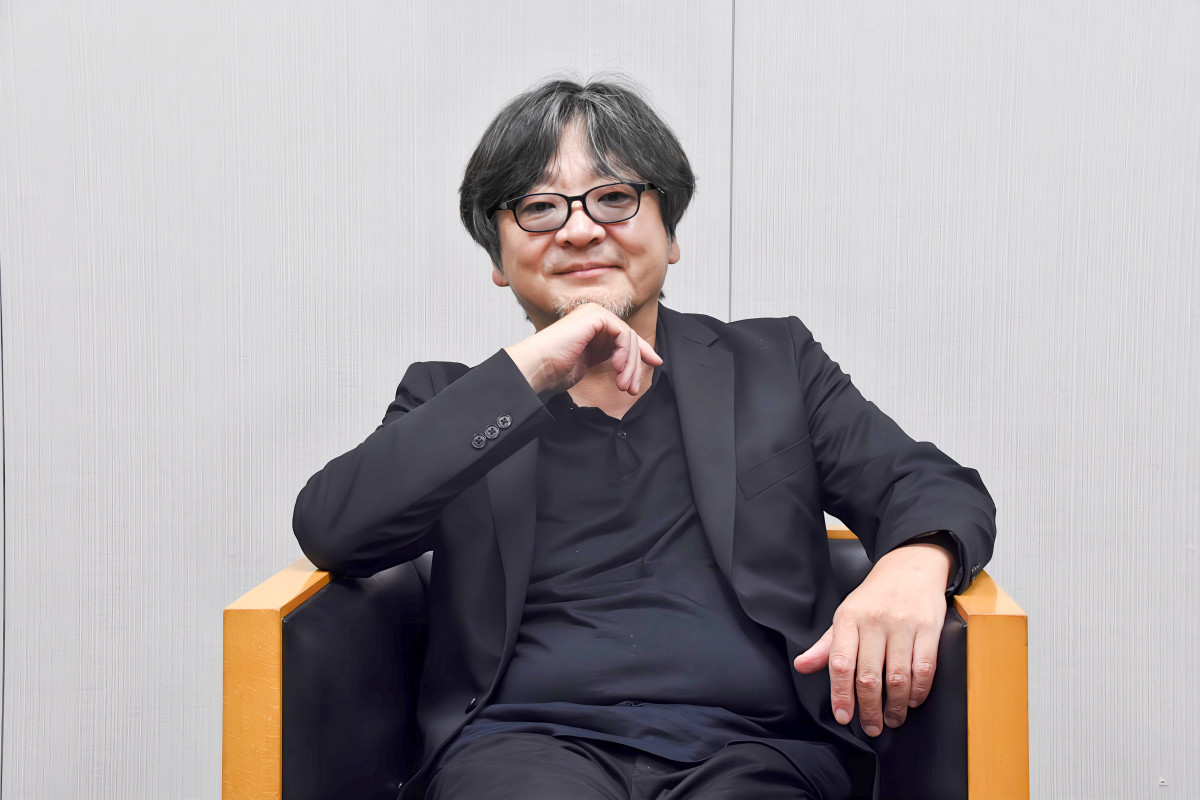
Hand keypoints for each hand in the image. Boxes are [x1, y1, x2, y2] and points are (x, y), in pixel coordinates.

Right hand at [504, 303, 661, 394]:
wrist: (539, 366)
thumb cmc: (555, 369)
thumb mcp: (588, 362)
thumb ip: (607, 355)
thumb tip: (629, 362)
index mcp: (592, 326)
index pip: (625, 337)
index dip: (643, 352)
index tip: (656, 364)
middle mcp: (594, 317)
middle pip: (630, 338)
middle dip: (635, 366)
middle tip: (630, 388)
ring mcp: (594, 314)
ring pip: (629, 337)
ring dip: (630, 365)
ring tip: (623, 385)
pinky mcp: (595, 316)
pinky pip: (623, 333)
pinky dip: (625, 353)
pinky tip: (618, 368)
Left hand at [793, 543, 951, 735]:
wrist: (910, 566)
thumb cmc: (874, 597)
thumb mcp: (845, 615)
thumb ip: (826, 645)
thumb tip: (801, 666)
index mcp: (848, 619)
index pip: (840, 663)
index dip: (841, 694)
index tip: (843, 716)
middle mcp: (874, 621)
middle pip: (869, 676)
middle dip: (869, 709)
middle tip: (871, 727)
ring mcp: (903, 624)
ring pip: (898, 677)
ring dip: (896, 706)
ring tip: (893, 720)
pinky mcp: (929, 628)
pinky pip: (925, 667)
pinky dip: (919, 690)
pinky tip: (912, 701)